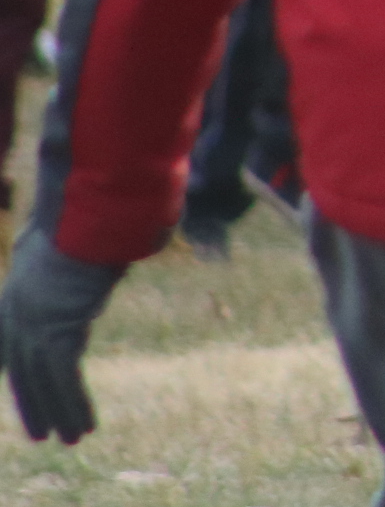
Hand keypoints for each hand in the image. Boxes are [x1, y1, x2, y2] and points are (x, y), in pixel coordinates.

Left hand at [0, 234, 124, 444]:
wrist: (83, 216)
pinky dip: (75, 407)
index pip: (6, 342)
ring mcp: (33, 328)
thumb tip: (105, 231)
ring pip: (41, 384)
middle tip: (41, 432)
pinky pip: (65, 382)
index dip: (10, 367)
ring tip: (69, 440)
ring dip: (57, 415)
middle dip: (32, 404)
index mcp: (17, 290)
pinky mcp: (56, 336)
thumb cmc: (85, 212)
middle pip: (21, 371)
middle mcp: (17, 315)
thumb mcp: (67, 231)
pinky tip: (85, 426)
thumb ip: (73, 244)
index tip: (15, 382)